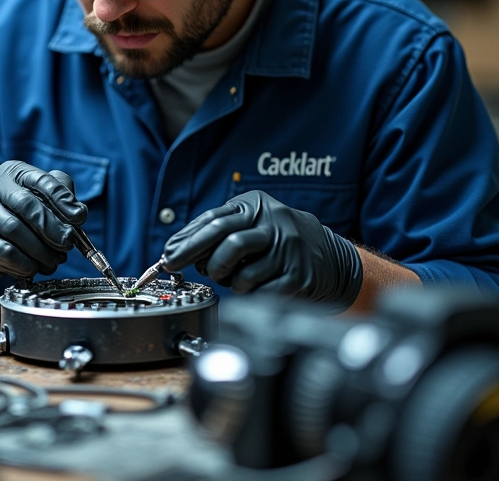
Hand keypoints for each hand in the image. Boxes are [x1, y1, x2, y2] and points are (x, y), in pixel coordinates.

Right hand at [0, 161, 86, 277]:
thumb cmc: (15, 211)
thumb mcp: (38, 195)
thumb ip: (61, 197)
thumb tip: (78, 212)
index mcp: (15, 172)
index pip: (41, 180)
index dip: (62, 200)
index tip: (79, 218)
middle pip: (26, 205)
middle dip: (51, 227)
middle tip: (67, 243)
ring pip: (13, 229)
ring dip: (39, 249)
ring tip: (53, 260)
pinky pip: (2, 251)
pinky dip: (22, 263)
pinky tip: (32, 267)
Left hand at [163, 191, 362, 310]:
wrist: (330, 258)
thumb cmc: (279, 240)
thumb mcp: (252, 222)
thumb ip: (218, 230)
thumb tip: (178, 248)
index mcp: (257, 206)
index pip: (215, 219)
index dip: (187, 239)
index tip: (168, 254)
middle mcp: (274, 224)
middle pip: (226, 239)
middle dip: (195, 256)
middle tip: (178, 267)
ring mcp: (288, 251)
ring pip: (240, 270)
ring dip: (225, 279)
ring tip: (227, 278)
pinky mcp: (297, 278)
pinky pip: (258, 292)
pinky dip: (245, 293)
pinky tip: (248, 287)